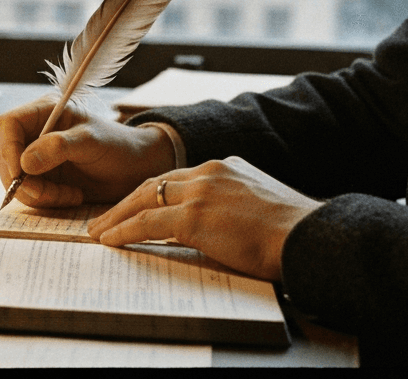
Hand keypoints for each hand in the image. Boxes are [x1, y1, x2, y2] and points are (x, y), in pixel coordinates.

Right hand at [0, 98, 174, 207]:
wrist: (135, 170)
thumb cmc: (118, 147)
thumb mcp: (92, 141)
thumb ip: (59, 147)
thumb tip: (24, 163)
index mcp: (43, 112)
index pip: (8, 125)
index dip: (9, 149)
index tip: (22, 174)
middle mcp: (34, 133)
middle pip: (5, 155)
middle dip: (22, 179)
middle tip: (46, 193)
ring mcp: (35, 157)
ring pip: (13, 177)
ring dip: (36, 193)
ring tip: (69, 194)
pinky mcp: (41, 178)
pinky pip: (27, 193)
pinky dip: (44, 200)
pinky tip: (70, 196)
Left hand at [86, 156, 322, 281]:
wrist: (309, 237)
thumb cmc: (295, 233)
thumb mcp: (262, 206)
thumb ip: (236, 208)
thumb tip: (222, 229)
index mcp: (227, 167)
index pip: (179, 179)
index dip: (155, 193)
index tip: (138, 204)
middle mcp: (210, 172)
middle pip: (155, 183)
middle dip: (127, 201)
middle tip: (105, 217)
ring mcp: (201, 192)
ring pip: (144, 199)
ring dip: (117, 216)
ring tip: (98, 231)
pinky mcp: (194, 216)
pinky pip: (147, 223)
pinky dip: (124, 231)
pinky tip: (110, 240)